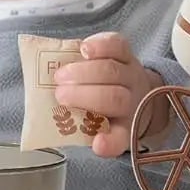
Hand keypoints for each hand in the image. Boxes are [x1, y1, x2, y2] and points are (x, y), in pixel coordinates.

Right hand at [52, 32, 164, 157]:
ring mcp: (131, 75)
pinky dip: (100, 45)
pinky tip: (83, 49)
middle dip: (83, 95)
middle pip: (113, 98)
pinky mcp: (127, 54)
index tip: (97, 145)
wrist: (133, 90)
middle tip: (59, 94)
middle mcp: (132, 101)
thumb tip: (56, 122)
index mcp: (125, 128)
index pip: (121, 139)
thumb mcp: (97, 128)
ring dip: (83, 72)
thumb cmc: (106, 111)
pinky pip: (118, 46)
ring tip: (60, 75)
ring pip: (112, 71)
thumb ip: (80, 128)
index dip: (109, 144)